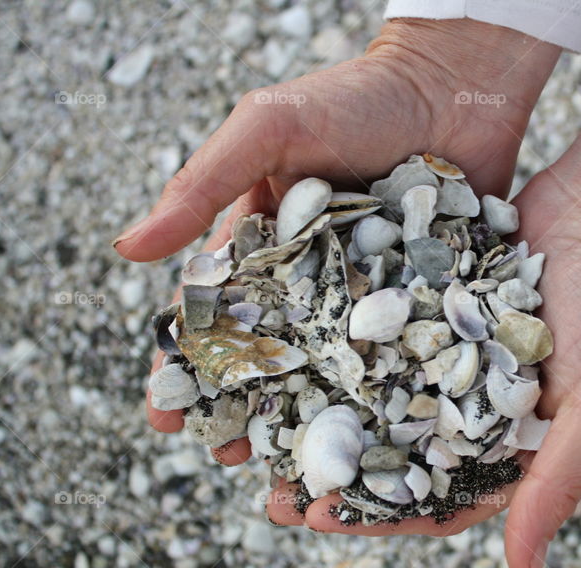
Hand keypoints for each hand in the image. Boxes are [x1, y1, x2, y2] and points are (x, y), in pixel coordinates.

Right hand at [125, 25, 560, 478]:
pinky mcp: (424, 297)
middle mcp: (314, 278)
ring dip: (311, 419)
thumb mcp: (269, 130)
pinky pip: (403, 353)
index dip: (188, 367)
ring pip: (334, 368)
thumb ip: (204, 185)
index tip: (167, 417)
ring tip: (295, 468)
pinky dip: (387, 395)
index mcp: (266, 244)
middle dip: (246, 410)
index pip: (215, 315)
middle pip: (273, 357)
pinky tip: (378, 437)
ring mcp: (370, 292)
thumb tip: (126, 249)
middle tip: (228, 460)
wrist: (454, 86)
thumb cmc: (356, 97)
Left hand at [294, 125, 580, 567]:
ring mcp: (441, 355)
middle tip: (270, 494)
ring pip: (369, 398)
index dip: (375, 516)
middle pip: (389, 456)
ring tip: (261, 430)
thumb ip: (557, 483)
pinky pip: (372, 334)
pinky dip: (334, 347)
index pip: (432, 498)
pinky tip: (290, 350)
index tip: (317, 517)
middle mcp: (464, 405)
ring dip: (320, 417)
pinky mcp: (425, 305)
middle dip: (332, 477)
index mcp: (504, 444)